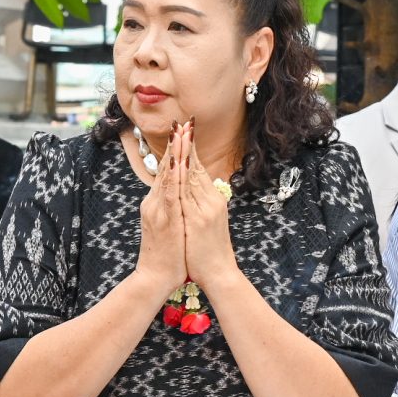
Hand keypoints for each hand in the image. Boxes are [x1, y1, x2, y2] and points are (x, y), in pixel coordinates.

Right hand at [135, 121, 187, 292]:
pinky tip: (178, 163)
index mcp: (157, 203)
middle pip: (165, 167)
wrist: (155, 278)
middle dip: (174, 144)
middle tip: (182, 122)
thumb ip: (173, 209)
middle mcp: (154, 202)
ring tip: (181, 133)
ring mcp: (157, 210)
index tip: (183, 131)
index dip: (175, 151)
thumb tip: (179, 198)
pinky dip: (173, 178)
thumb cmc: (166, 256)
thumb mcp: (170, 226)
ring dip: (174, 153)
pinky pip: (169, 195)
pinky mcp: (163, 220)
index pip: (167, 171)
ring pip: (166, 176)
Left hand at [181, 130, 238, 290]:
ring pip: (193, 175)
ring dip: (186, 152)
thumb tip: (195, 194)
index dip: (192, 150)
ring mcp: (205, 209)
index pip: (199, 170)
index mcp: (212, 202)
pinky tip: (177, 161)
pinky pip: (187, 192)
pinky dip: (182, 175)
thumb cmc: (210, 253)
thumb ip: (202, 207)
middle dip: (189, 144)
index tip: (187, 131)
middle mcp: (211, 201)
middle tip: (184, 121)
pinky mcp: (199, 219)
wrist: (219, 275)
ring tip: (181, 132)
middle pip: (197, 167)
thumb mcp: (207, 225)